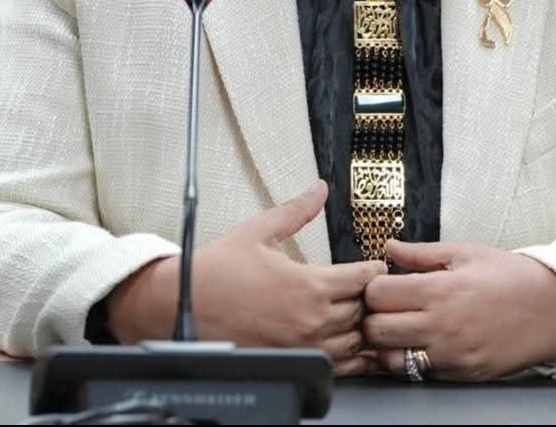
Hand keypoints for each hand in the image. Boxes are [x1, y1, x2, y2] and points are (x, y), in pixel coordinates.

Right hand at [107, 180, 385, 375]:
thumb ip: (297, 210)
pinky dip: (351, 355)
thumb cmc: (215, 273)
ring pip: (357, 340)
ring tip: (357, 312)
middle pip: (366, 310)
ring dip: (361, 325)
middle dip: (370, 296)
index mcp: (308, 285)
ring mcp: (304, 347)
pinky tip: (347, 341)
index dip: (373, 269)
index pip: (366, 278)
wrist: (182, 308)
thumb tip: (318, 190)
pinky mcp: (294, 364)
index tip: (372, 265)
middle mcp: (311, 320)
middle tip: (367, 287)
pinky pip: (340, 366)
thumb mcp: (259, 231)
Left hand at [362, 240, 555, 380]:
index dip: (373, 288)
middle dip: (372, 318)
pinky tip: (423, 344)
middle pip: (375, 330)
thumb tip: (390, 247)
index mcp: (440, 290)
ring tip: (402, 329)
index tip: (382, 285)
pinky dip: (412, 361)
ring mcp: (450, 355)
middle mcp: (441, 325)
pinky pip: (419, 374)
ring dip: (388, 345)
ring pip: (391, 359)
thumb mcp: (467, 254)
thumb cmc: (512, 278)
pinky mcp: (461, 374)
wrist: (553, 310)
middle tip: (385, 310)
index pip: (377, 294)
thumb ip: (422, 254)